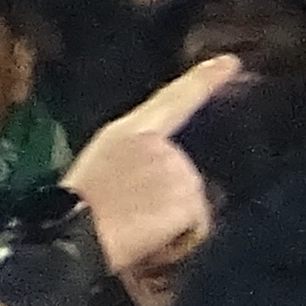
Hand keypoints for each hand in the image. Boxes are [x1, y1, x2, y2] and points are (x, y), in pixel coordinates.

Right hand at [64, 56, 238, 289]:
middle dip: (169, 203)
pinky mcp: (188, 200)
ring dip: (173, 225)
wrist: (75, 233)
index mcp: (130, 130)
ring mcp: (177, 170)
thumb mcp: (101, 165)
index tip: (230, 62)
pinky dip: (179, 243)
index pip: (175, 99)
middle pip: (186, 176)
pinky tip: (150, 240)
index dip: (205, 79)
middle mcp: (161, 145)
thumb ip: (136, 160)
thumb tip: (158, 180)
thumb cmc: (78, 209)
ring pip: (193, 206)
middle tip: (132, 219)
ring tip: (138, 232)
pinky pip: (197, 230)